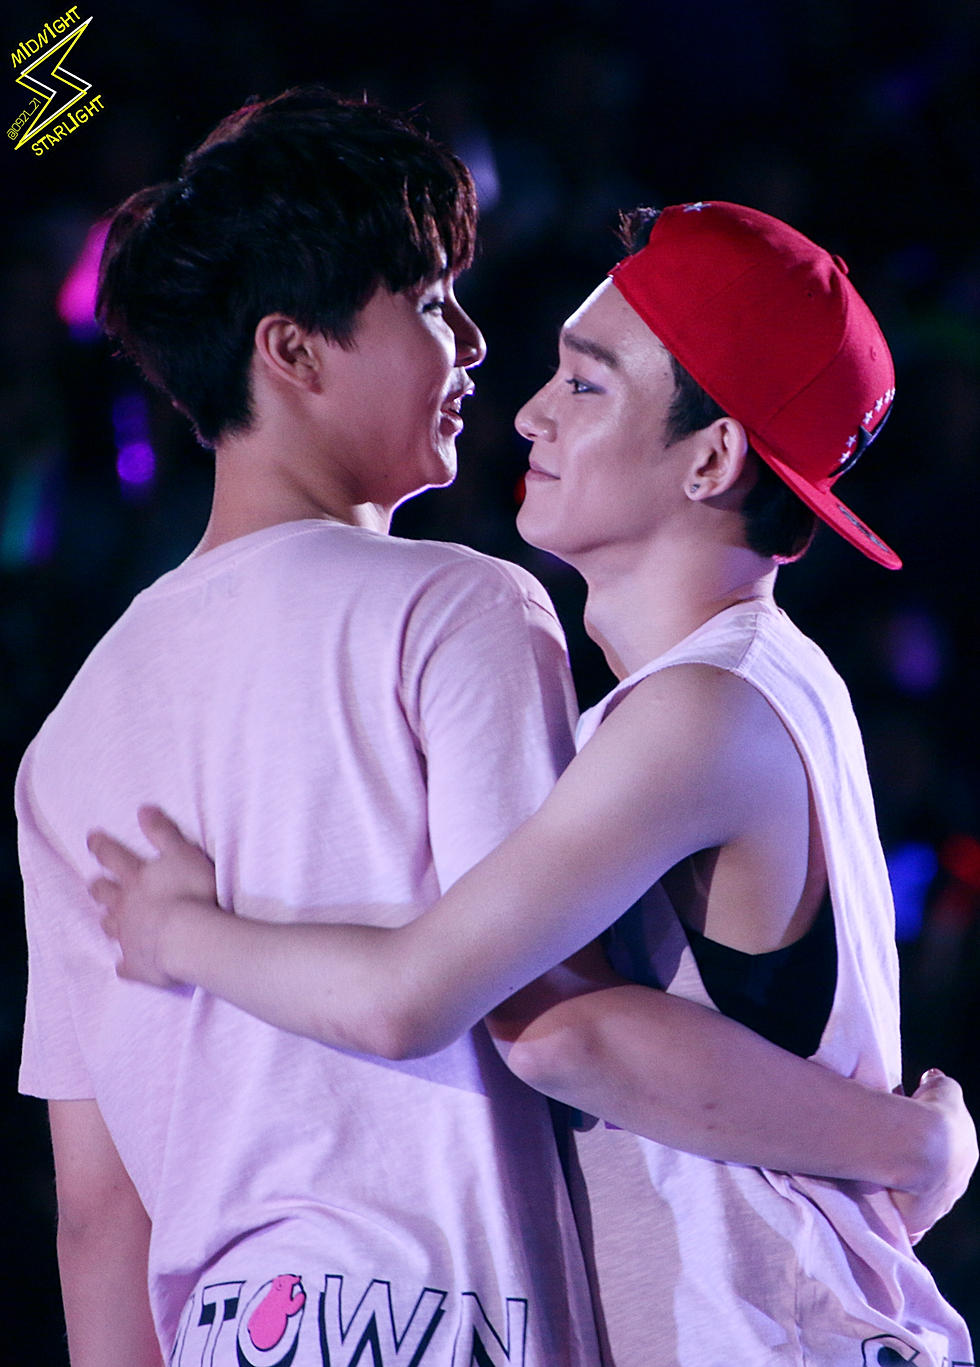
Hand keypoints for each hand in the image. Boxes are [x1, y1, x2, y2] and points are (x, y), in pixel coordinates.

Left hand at [88, 805, 221, 987]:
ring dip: (109, 922)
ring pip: (111, 927)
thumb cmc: (190, 892)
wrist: (188, 938)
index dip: (102, 847)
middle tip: (93, 883)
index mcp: (135, 878)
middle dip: (99, 887)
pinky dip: (125, 964)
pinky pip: (126, 966)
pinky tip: (124, 966)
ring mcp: (128, 937)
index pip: (113, 857)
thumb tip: (143, 809)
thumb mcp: (181, 853)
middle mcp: (125, 906)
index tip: (91, 839)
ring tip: (107, 921)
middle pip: (105, 894)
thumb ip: (162, 831)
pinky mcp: (136, 964)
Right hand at [890, 1069, 977, 1243]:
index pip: (950, 1150)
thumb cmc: (932, 1115)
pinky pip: (904, 1219)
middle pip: (936, 1178)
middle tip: (893, 1152)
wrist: (920, 1148)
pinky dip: (893, 1212)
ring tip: (879, 1173)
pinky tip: (878, 1202)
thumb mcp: (943, 1089)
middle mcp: (957, 1185)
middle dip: (919, 1167)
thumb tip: (933, 1076)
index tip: (912, 1133)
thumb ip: (939, 1085)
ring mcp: (937, 1207)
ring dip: (904, 1189)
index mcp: (966, 1153)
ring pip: (919, 1199)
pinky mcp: (916, 1223)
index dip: (931, 1142)